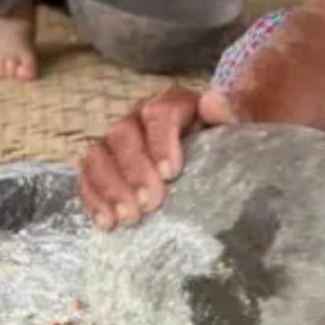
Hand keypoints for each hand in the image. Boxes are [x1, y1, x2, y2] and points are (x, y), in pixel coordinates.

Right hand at [78, 87, 236, 228]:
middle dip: (134, 171)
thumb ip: (231, 114)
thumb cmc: (226, 144)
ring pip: (99, 154)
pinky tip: (106, 222)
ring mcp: (118, 140)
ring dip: (110, 188)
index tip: (171, 173)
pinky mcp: (104, 164)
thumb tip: (212, 102)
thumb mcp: (237, 129)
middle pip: (123, 134)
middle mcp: (139, 117)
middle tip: (149, 204)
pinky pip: (87, 176)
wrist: (217, 154)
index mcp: (173, 103)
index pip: (159, 113)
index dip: (161, 141)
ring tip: (128, 218)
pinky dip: (93, 199)